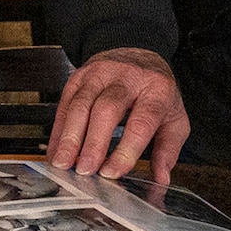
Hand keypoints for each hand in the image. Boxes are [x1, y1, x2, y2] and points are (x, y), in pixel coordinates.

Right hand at [48, 47, 189, 184]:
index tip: (112, 172)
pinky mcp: (79, 76)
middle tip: (85, 170)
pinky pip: (65, 103)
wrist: (137, 52)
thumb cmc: (155, 92)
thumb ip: (168, 150)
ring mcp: (100, 73)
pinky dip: (59, 130)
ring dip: (70, 136)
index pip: (142, 121)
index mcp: (156, 90)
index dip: (126, 149)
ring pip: (81, 104)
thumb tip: (161, 178)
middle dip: (94, 142)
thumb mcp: (174, 118)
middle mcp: (127, 77)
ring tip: (63, 163)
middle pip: (107, 109)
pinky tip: (56, 150)